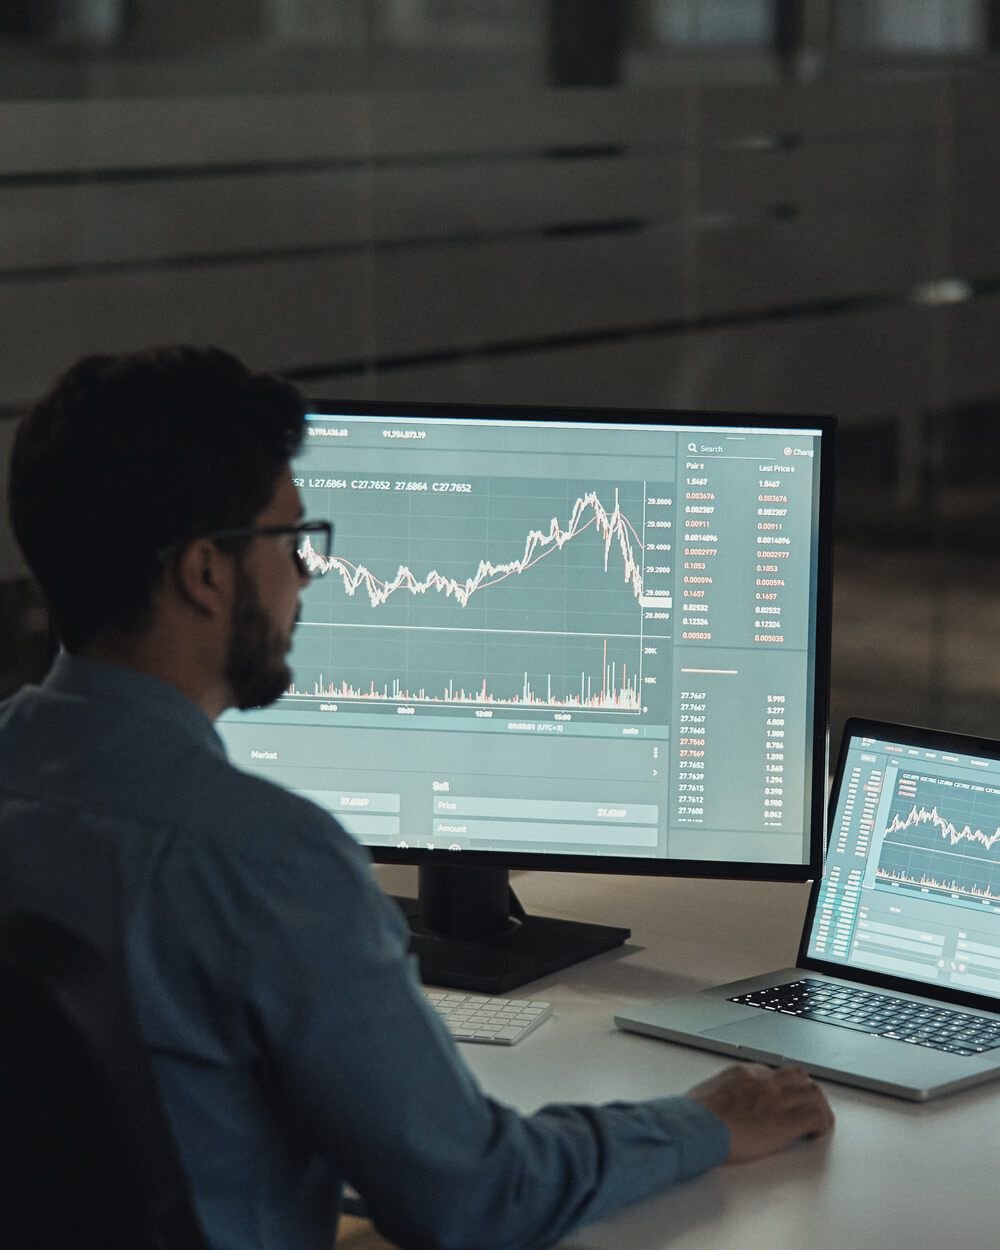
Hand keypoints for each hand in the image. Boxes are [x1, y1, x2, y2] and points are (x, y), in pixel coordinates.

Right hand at [685, 1063, 833, 1162]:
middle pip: (799, 1077)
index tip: (783, 1099)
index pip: (774, 1073)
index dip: (783, 1088)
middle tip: (808, 1106)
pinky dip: (821, 1124)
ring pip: (813, 1093)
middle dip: (806, 1091)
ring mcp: (776, 1100)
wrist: (694, 1126)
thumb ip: (722, 1093)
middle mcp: (765, 1082)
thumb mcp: (707, 1093)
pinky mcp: (784, 1123)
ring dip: (818, 1106)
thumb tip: (720, 1104)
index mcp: (745, 1073)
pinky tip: (816, 1134)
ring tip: (818, 1120)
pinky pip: (816, 1117)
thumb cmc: (693, 1115)